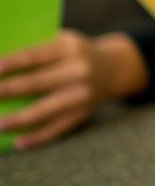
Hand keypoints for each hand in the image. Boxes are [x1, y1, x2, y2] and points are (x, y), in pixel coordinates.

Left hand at [0, 31, 146, 149]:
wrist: (112, 68)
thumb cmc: (72, 54)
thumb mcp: (62, 42)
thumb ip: (37, 50)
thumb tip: (0, 71)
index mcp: (69, 48)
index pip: (37, 55)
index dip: (14, 62)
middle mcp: (78, 71)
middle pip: (39, 82)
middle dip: (10, 90)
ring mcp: (81, 94)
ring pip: (47, 109)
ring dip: (20, 119)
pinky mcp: (82, 113)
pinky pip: (58, 128)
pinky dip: (38, 138)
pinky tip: (18, 143)